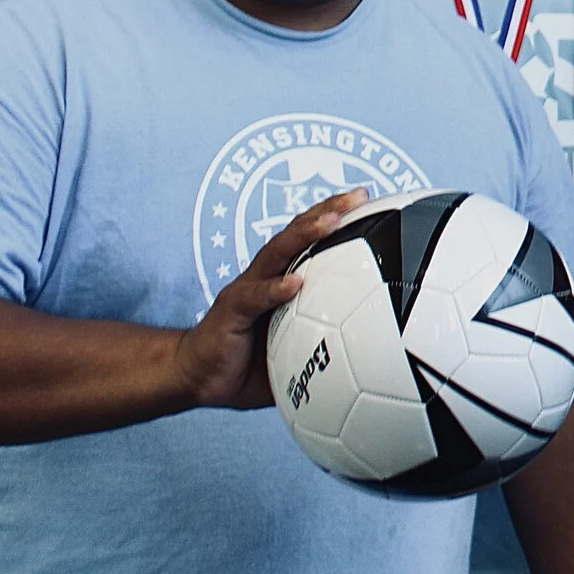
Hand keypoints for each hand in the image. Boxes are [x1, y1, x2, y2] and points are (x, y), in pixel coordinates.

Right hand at [173, 189, 364, 410]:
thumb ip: (331, 347)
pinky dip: (275, 289)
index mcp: (282, 279)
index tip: (371, 201)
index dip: (339, 217)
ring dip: (305, 234)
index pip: (313, 240)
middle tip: (360, 195)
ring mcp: (246, 289)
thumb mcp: (299, 353)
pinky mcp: (231, 311)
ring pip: (277, 253)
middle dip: (329, 210)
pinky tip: (295, 283)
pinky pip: (255, 297)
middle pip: (298, 233)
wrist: (198, 378)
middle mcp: (265, 275)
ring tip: (331, 221)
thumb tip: (376, 360)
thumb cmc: (250, 363)